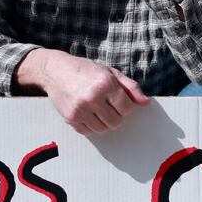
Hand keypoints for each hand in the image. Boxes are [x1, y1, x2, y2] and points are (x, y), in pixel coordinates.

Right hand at [20, 49, 149, 134]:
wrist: (55, 70)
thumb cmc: (85, 70)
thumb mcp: (110, 72)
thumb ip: (130, 87)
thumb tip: (146, 102)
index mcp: (105, 84)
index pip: (126, 108)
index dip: (125, 106)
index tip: (118, 101)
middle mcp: (92, 97)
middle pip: (116, 122)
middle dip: (115, 115)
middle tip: (108, 106)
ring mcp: (80, 109)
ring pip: (102, 129)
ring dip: (103, 122)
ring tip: (97, 109)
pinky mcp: (70, 118)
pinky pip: (87, 132)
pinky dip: (90, 125)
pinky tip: (87, 113)